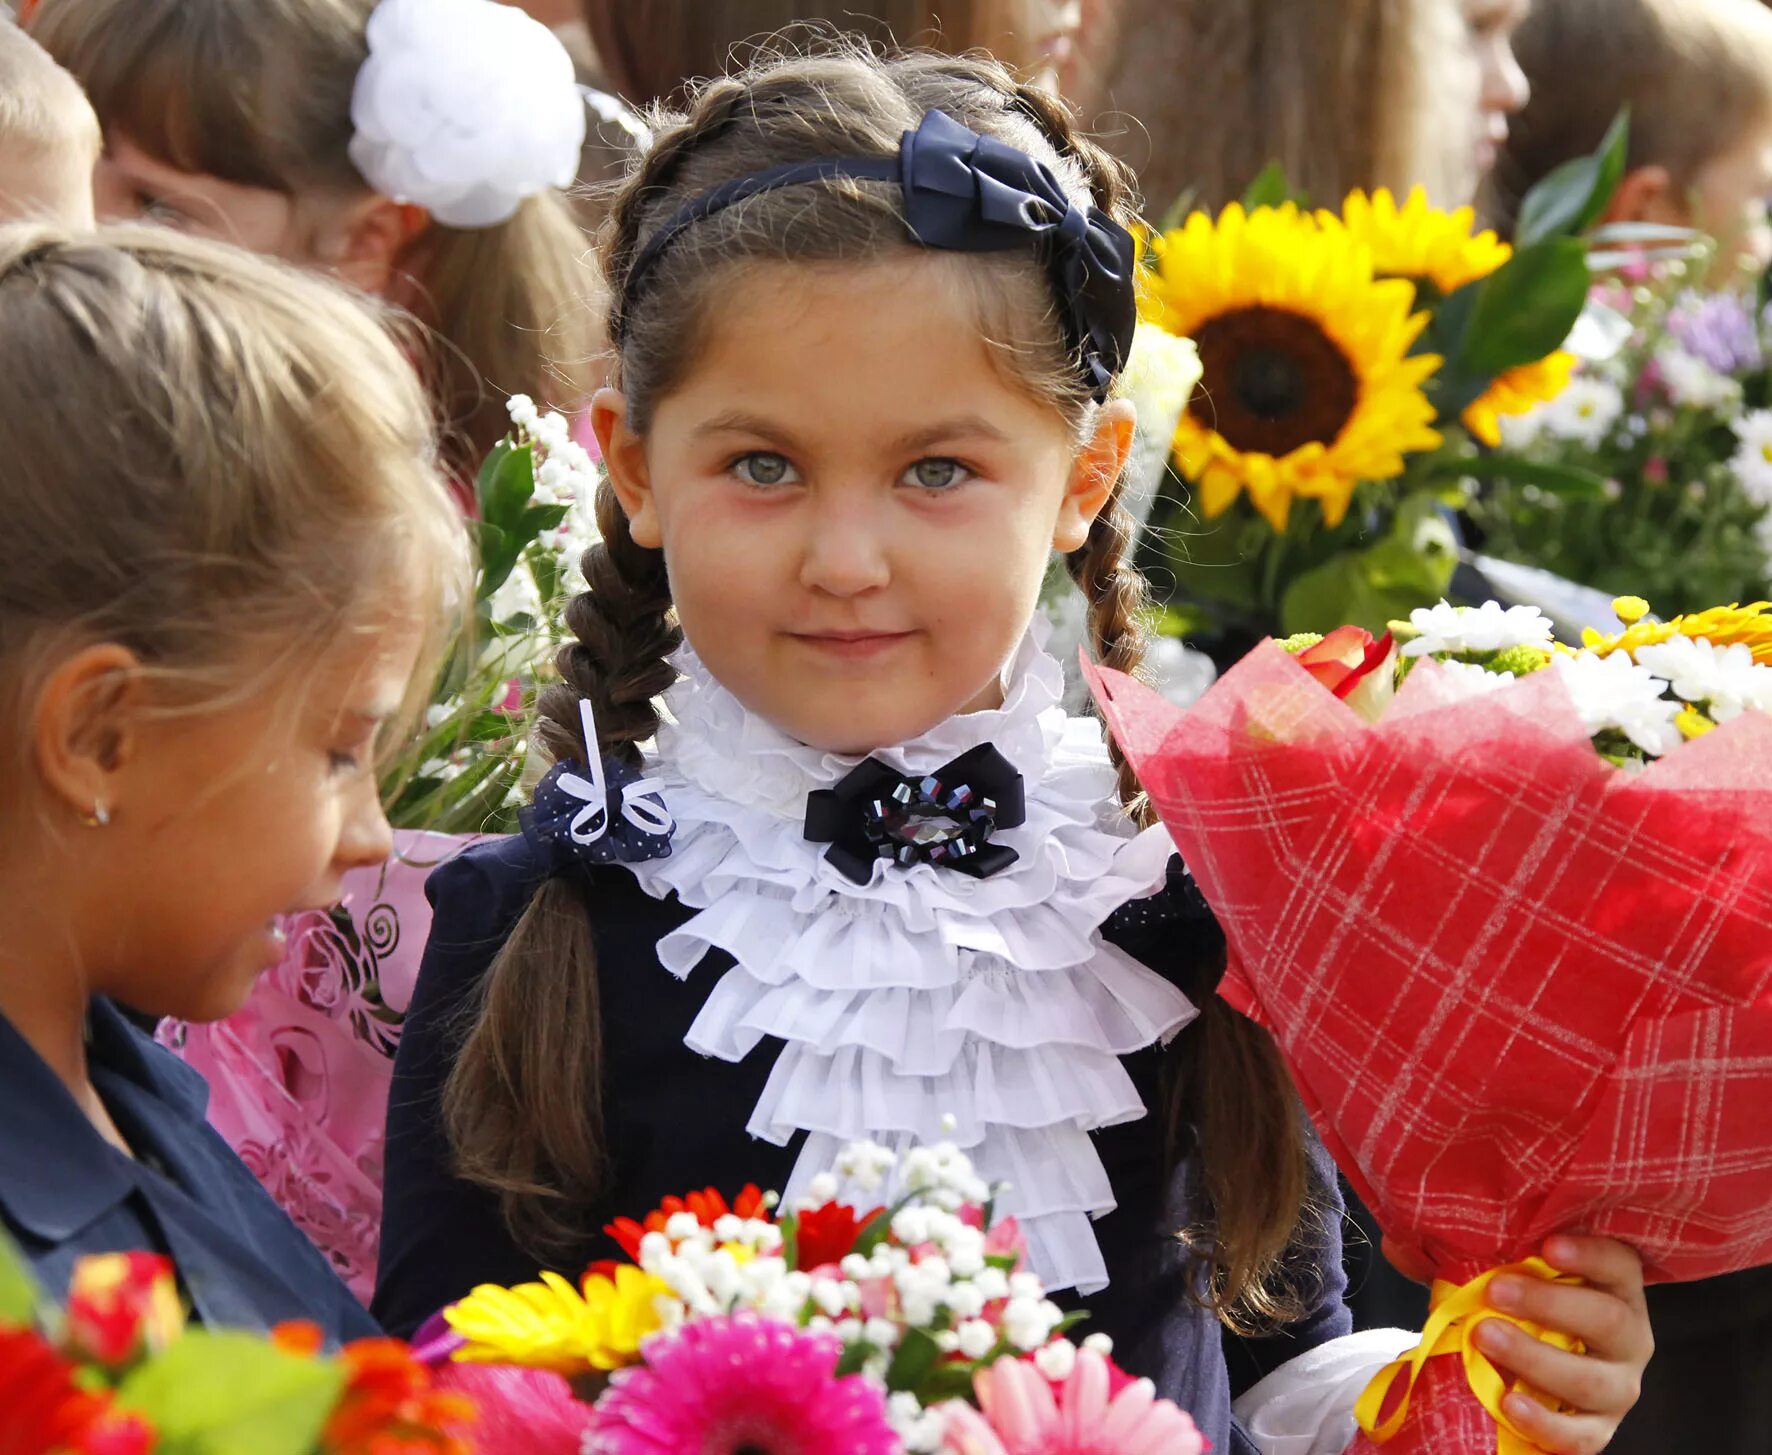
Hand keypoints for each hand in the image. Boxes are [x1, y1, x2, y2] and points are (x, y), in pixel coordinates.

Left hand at [1470, 1236, 1651, 1454]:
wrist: (1529, 1366)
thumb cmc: (1525, 1305)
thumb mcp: (1525, 1276)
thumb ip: (1511, 1261)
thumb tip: (1466, 1242)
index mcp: (1618, 1290)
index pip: (1619, 1265)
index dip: (1589, 1255)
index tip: (1547, 1247)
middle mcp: (1629, 1340)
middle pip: (1608, 1321)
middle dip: (1548, 1304)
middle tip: (1494, 1291)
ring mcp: (1618, 1389)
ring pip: (1590, 1380)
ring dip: (1534, 1358)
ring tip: (1484, 1337)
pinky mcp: (1598, 1430)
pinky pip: (1578, 1436)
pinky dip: (1543, 1423)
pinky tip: (1509, 1404)